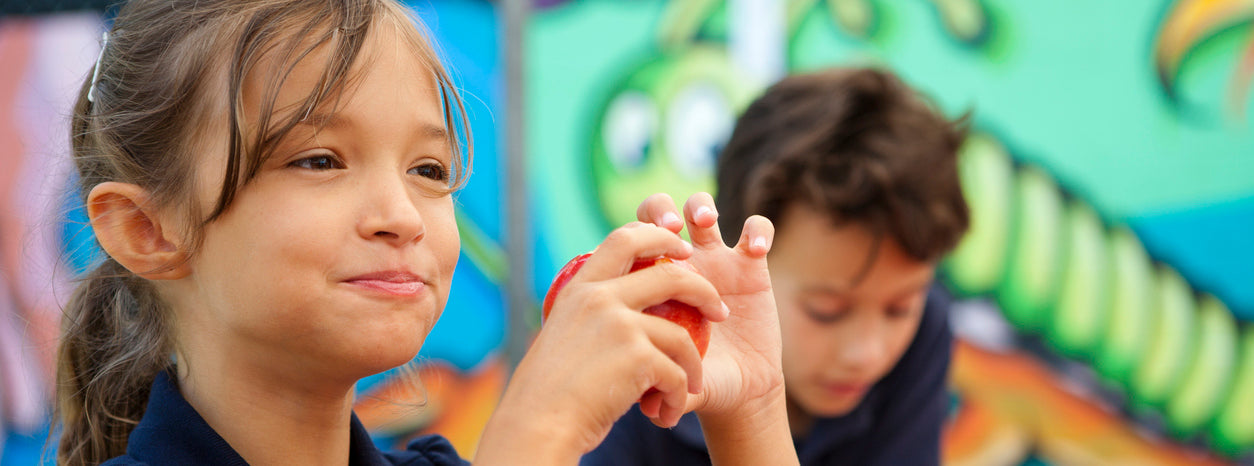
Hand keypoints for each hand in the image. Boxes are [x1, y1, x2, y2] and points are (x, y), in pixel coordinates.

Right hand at [478, 222, 731, 460]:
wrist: (538, 425)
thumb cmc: (549, 391)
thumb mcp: (565, 334)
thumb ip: (592, 315)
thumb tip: (625, 308)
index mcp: (580, 289)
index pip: (624, 238)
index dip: (659, 236)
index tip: (681, 248)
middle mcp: (600, 298)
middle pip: (670, 274)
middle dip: (703, 289)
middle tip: (719, 310)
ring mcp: (620, 325)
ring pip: (681, 336)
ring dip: (693, 366)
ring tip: (692, 386)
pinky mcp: (638, 357)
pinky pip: (677, 374)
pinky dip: (677, 397)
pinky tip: (667, 413)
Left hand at [634, 192, 783, 421]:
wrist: (738, 389)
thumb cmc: (697, 381)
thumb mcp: (674, 379)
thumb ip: (658, 382)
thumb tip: (642, 403)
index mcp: (651, 282)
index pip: (630, 240)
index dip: (632, 236)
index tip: (640, 253)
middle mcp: (679, 264)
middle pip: (660, 211)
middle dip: (661, 210)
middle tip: (671, 228)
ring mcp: (716, 260)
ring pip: (702, 208)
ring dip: (701, 207)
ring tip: (706, 224)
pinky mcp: (752, 264)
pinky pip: (757, 229)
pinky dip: (757, 229)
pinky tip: (754, 249)